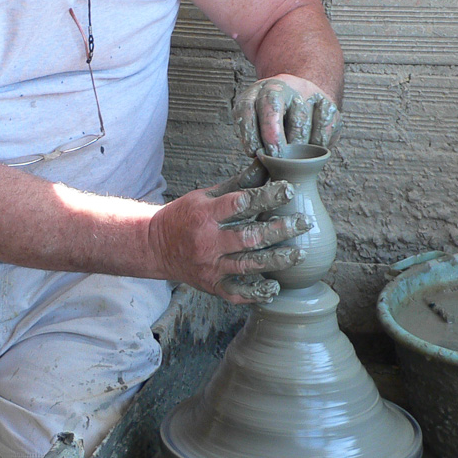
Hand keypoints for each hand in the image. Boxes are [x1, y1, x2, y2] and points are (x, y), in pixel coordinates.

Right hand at [148, 161, 312, 303]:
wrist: (154, 248)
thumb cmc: (184, 217)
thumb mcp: (204, 195)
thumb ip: (237, 185)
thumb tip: (265, 164)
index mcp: (205, 214)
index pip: (240, 203)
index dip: (266, 196)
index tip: (289, 189)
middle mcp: (207, 242)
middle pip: (249, 237)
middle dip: (280, 229)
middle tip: (303, 223)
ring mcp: (209, 266)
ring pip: (248, 265)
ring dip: (276, 260)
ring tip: (298, 254)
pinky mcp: (211, 285)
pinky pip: (236, 293)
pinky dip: (256, 293)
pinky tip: (274, 287)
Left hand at [235, 75, 340, 155]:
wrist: (303, 99)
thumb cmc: (274, 122)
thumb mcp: (258, 129)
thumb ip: (255, 149)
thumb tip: (255, 177)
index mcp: (257, 92)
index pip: (246, 107)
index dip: (249, 131)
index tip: (252, 153)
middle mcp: (281, 87)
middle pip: (273, 109)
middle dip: (273, 138)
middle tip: (275, 158)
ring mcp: (306, 93)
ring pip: (300, 122)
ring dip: (296, 146)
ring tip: (293, 158)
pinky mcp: (328, 103)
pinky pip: (323, 128)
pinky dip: (316, 144)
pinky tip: (311, 150)